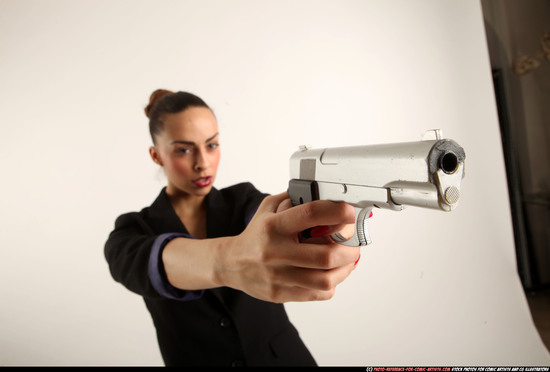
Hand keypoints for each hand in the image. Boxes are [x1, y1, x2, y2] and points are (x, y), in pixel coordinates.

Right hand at [217, 192, 359, 302]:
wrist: (231, 263)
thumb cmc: (256, 235)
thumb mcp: (268, 208)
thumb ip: (293, 199)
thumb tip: (325, 195)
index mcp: (274, 226)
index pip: (311, 214)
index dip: (337, 212)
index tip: (349, 213)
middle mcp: (275, 252)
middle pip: (325, 255)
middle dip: (349, 249)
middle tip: (354, 244)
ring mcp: (278, 276)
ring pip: (325, 279)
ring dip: (345, 269)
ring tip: (347, 260)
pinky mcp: (280, 294)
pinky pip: (317, 294)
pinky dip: (331, 284)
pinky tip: (331, 274)